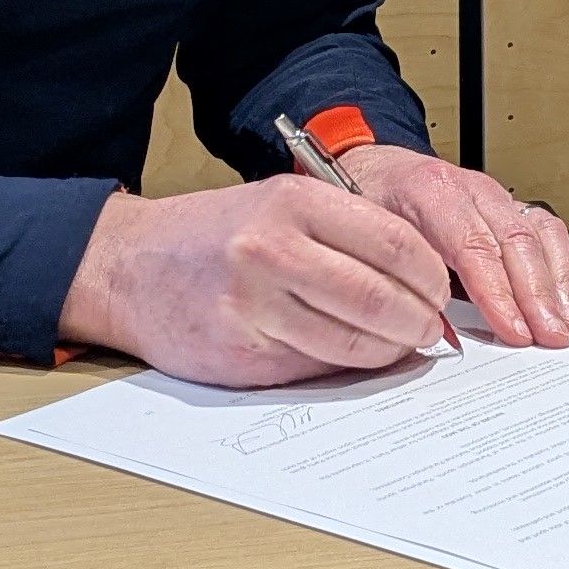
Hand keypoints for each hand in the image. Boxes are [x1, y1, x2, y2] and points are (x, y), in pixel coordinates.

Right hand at [58, 177, 455, 385]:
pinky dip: (344, 365)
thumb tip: (417, 276)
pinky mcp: (242, 352)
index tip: (439, 289)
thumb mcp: (276, 204)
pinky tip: (350, 354)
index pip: (394, 242)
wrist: (129, 266)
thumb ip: (341, 231)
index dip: (430, 274)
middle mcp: (272, 249)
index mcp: (292, 202)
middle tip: (428, 327)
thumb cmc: (210, 236)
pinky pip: (315, 365)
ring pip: (353, 341)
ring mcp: (254, 305)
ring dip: (389, 350)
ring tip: (397, 344)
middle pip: (380, 297)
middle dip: (418, 320)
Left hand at [334, 144, 568, 348]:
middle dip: (535, 296)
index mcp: (430, 192)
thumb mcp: (369, 244)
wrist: (376, 171)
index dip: (497, 292)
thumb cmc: (369, 208)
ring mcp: (496, 196)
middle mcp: (470, 189)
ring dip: (556, 286)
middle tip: (547, 338)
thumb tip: (438, 337)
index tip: (513, 331)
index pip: (473, 245)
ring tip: (565, 327)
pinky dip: (562, 271)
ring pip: (540, 234)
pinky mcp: (512, 206)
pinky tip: (566, 306)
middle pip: (515, 241)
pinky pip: (548, 232)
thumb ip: (402, 284)